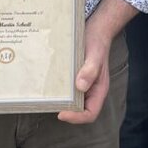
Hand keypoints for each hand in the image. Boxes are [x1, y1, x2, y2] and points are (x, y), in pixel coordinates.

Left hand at [58, 0, 135, 123]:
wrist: (95, 30)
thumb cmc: (97, 42)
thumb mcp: (94, 55)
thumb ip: (90, 70)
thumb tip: (80, 86)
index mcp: (99, 89)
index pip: (90, 113)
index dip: (77, 117)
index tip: (62, 113)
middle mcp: (91, 90)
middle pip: (80, 111)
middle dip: (67, 112)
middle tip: (51, 105)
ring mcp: (83, 85)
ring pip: (73, 102)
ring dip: (62, 103)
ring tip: (48, 98)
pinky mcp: (75, 78)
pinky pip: (68, 90)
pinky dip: (60, 92)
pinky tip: (49, 86)